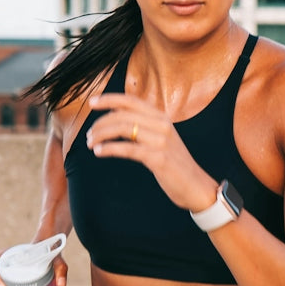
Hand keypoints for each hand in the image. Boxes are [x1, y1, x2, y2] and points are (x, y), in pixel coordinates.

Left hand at [86, 92, 216, 213]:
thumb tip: (116, 121)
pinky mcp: (158, 158)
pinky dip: (108, 148)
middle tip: (88, 135)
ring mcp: (161, 141)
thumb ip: (144, 127)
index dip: (109, 99)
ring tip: (90, 144)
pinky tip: (98, 152)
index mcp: (161, 117)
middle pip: (122, 115)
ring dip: (101, 135)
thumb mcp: (162, 139)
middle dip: (100, 124)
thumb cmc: (175, 164)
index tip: (92, 102)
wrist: (196, 186)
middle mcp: (162, 125)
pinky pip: (127, 149)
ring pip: (122, 129)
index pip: (131, 100)